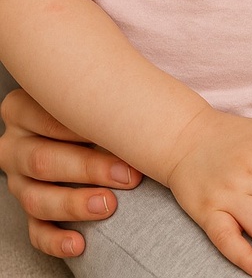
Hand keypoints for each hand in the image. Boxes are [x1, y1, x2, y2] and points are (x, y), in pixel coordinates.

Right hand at [0, 87, 141, 258]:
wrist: (92, 136)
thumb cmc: (97, 108)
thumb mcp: (91, 96)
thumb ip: (103, 98)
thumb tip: (150, 102)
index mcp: (21, 108)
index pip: (48, 118)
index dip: (84, 129)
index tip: (121, 135)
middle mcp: (14, 145)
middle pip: (41, 160)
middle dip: (88, 169)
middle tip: (128, 175)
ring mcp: (18, 181)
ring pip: (36, 199)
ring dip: (74, 204)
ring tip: (109, 205)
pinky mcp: (27, 212)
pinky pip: (35, 231)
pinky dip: (57, 240)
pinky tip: (80, 243)